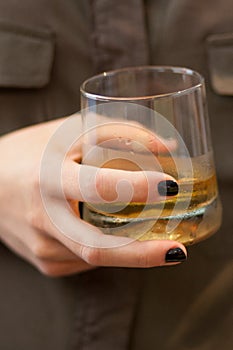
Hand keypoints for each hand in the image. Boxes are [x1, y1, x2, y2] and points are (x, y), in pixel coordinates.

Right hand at [0, 115, 186, 276]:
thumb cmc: (33, 152)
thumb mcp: (70, 132)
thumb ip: (119, 132)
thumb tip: (168, 148)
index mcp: (47, 180)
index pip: (97, 187)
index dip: (138, 188)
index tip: (171, 186)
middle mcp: (42, 220)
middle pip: (98, 249)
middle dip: (143, 255)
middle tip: (178, 250)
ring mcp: (43, 248)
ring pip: (98, 257)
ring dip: (130, 248)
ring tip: (147, 231)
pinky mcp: (47, 263)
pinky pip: (87, 260)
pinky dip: (108, 247)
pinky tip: (107, 230)